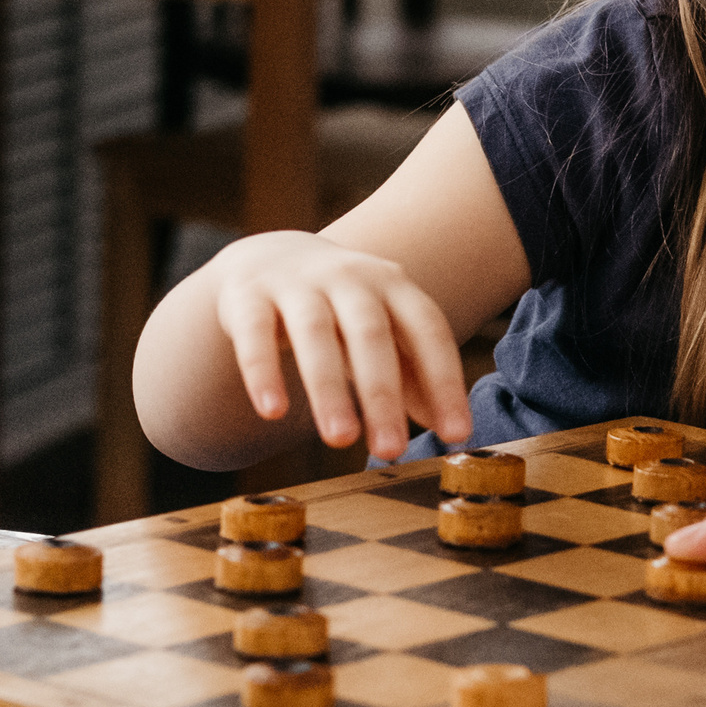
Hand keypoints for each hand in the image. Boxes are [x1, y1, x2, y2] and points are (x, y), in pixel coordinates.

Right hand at [207, 230, 471, 460]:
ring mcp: (297, 283)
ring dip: (328, 389)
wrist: (270, 256)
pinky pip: (255, 334)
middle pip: (371, 334)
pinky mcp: (248, 295)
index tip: (458, 434)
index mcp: (394, 285)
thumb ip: (414, 374)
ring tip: (340, 440)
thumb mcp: (383, 330)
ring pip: (315, 335)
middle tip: (393, 450)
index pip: (428, 330)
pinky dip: (263, 372)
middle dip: (383, 394)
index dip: (445, 381)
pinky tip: (273, 412)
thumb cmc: (342, 309)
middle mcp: (350, 278)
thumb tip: (451, 429)